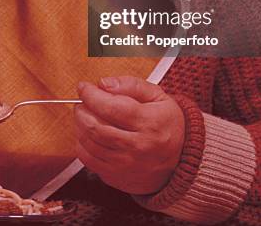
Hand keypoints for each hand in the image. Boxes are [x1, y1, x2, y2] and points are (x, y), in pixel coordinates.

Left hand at [74, 76, 184, 194]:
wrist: (181, 161)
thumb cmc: (166, 123)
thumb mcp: (157, 96)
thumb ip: (131, 85)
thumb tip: (104, 83)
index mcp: (149, 123)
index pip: (112, 107)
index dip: (91, 95)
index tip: (84, 87)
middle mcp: (138, 147)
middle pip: (96, 127)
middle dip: (82, 110)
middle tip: (83, 102)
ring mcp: (126, 165)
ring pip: (89, 144)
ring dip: (79, 125)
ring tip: (85, 115)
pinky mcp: (116, 177)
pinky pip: (88, 160)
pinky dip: (81, 144)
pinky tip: (88, 134)